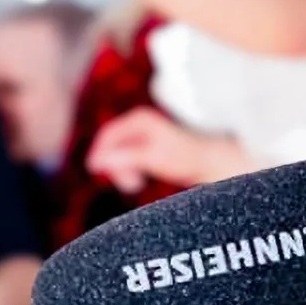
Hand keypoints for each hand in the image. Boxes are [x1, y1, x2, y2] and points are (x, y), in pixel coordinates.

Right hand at [86, 107, 244, 194]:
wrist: (209, 163)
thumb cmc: (185, 157)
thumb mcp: (151, 158)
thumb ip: (124, 158)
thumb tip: (95, 162)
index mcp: (140, 119)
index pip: (108, 134)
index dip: (100, 153)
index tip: (96, 172)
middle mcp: (139, 124)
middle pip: (111, 145)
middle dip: (115, 165)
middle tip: (129, 185)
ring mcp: (142, 136)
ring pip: (118, 155)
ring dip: (122, 170)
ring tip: (136, 184)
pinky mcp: (146, 149)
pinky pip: (127, 160)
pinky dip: (129, 171)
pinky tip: (138, 182)